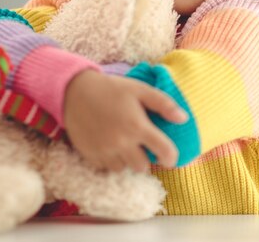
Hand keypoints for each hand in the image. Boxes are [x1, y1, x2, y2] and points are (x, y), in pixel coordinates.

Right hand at [63, 69, 187, 172]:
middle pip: (142, 167)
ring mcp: (104, 151)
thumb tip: (184, 119)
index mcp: (137, 126)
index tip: (170, 158)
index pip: (163, 152)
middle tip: (142, 145)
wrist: (74, 91)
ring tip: (125, 143)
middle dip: (146, 158)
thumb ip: (164, 104)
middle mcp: (121, 142)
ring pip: (123, 169)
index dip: (171, 158)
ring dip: (127, 160)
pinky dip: (111, 159)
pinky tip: (110, 144)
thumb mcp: (141, 90)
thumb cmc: (112, 89)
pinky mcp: (89, 155)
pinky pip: (106, 167)